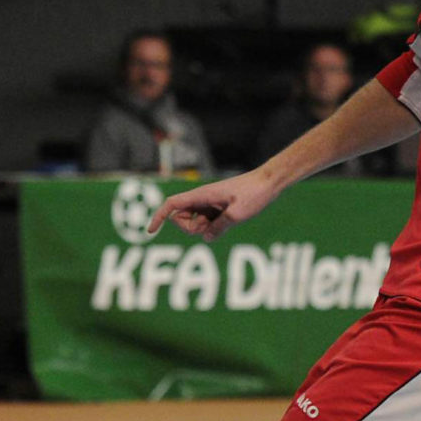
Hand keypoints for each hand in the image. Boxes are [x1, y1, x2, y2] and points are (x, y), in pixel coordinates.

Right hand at [147, 171, 278, 241]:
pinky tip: (229, 222)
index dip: (159, 217)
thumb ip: (219, 227)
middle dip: (189, 228)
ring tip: (225, 222)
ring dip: (203, 229)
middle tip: (210, 228)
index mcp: (202, 195)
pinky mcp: (217, 208)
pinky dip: (212, 227)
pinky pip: (207, 223)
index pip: (172, 204)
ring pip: (194, 222)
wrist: (269, 182)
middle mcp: (202, 199)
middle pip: (180, 217)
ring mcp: (209, 204)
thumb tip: (205, 238)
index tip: (151, 231)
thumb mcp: (238, 214)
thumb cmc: (254, 194)